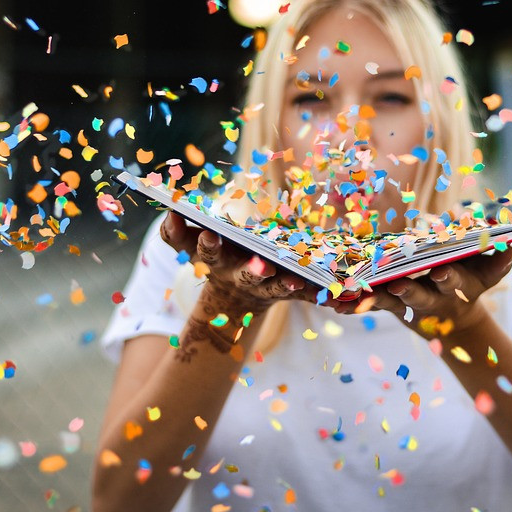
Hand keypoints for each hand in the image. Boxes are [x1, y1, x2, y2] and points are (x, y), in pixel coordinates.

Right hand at [159, 212, 313, 316]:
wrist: (234, 300)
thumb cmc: (216, 257)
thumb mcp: (191, 245)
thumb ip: (175, 231)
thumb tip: (170, 211)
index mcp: (217, 263)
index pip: (207, 254)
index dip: (207, 245)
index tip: (209, 234)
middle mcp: (240, 277)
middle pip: (246, 276)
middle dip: (253, 271)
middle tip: (260, 265)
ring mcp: (265, 288)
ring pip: (276, 288)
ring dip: (285, 285)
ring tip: (297, 280)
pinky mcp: (287, 293)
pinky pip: (306, 295)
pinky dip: (321, 296)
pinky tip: (341, 298)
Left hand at [331, 246, 511, 336]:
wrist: (455, 321)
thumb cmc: (473, 283)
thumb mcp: (490, 273)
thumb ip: (500, 259)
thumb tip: (509, 242)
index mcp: (458, 286)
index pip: (455, 281)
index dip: (449, 277)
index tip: (442, 270)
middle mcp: (432, 298)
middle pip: (420, 296)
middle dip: (411, 291)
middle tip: (399, 286)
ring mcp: (409, 303)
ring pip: (390, 301)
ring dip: (374, 299)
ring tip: (355, 297)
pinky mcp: (390, 304)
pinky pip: (369, 303)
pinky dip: (351, 304)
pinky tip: (334, 304)